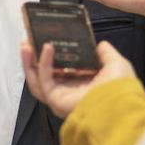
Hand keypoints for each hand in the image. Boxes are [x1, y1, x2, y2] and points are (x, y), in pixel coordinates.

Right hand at [21, 39, 136, 119]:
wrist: (118, 106)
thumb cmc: (119, 88)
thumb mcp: (116, 64)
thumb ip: (106, 53)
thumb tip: (100, 44)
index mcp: (83, 83)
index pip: (62, 68)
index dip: (54, 54)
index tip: (48, 38)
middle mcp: (69, 91)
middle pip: (44, 73)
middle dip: (35, 57)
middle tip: (29, 39)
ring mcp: (60, 96)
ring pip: (37, 79)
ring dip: (29, 62)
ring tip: (26, 44)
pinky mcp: (55, 99)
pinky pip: (44, 80)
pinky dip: (42, 63)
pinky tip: (46, 48)